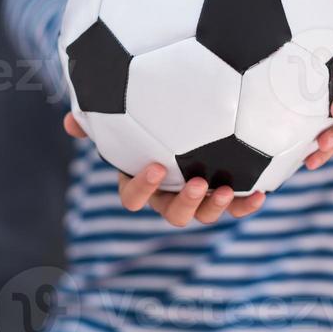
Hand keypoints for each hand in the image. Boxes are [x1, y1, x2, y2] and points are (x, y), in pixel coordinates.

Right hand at [63, 112, 264, 226]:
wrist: (187, 118)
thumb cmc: (144, 119)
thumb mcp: (121, 116)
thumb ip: (98, 121)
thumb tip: (70, 120)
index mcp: (142, 183)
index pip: (133, 198)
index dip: (141, 187)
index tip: (153, 165)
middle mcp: (169, 196)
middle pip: (172, 214)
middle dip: (184, 204)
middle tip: (196, 183)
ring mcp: (199, 198)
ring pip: (205, 215)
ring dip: (215, 207)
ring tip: (228, 189)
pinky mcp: (225, 193)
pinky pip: (237, 205)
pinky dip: (248, 204)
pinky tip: (263, 192)